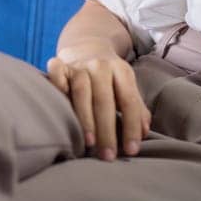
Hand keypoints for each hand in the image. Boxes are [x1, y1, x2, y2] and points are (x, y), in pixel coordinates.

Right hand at [46, 42, 150, 160]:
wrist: (87, 44)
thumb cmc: (109, 76)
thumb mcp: (126, 86)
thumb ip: (136, 108)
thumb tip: (144, 133)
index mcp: (121, 70)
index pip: (129, 100)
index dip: (131, 126)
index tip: (132, 150)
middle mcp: (100, 65)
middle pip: (105, 99)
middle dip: (107, 130)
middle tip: (108, 155)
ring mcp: (78, 65)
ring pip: (81, 91)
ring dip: (85, 118)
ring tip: (89, 143)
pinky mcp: (59, 64)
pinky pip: (56, 73)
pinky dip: (58, 85)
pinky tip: (60, 105)